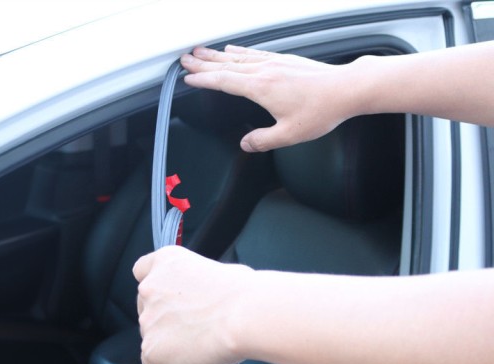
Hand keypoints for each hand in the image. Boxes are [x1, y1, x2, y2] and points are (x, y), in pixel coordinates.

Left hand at [133, 246, 251, 363]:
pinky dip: (169, 361)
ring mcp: (147, 320)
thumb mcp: (218, 270)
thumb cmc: (243, 291)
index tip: (166, 295)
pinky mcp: (151, 349)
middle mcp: (149, 287)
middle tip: (192, 324)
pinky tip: (192, 354)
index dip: (155, 284)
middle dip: (164, 316)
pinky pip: (153, 359)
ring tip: (201, 340)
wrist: (246, 315)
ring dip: (169, 339)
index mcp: (165, 261)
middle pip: (146, 306)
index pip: (142, 269)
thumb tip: (203, 295)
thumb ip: (197, 281)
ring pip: (151, 334)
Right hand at [180, 45, 359, 151]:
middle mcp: (265, 71)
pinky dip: (240, 51)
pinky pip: (255, 53)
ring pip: (239, 57)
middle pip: (226, 65)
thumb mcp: (289, 134)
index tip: (188, 77)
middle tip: (186, 59)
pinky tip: (235, 50)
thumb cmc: (321, 110)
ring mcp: (275, 63)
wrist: (345, 89)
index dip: (204, 79)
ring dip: (217, 54)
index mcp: (261, 88)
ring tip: (202, 52)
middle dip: (203, 63)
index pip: (224, 81)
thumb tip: (246, 144)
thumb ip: (263, 140)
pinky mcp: (285, 60)